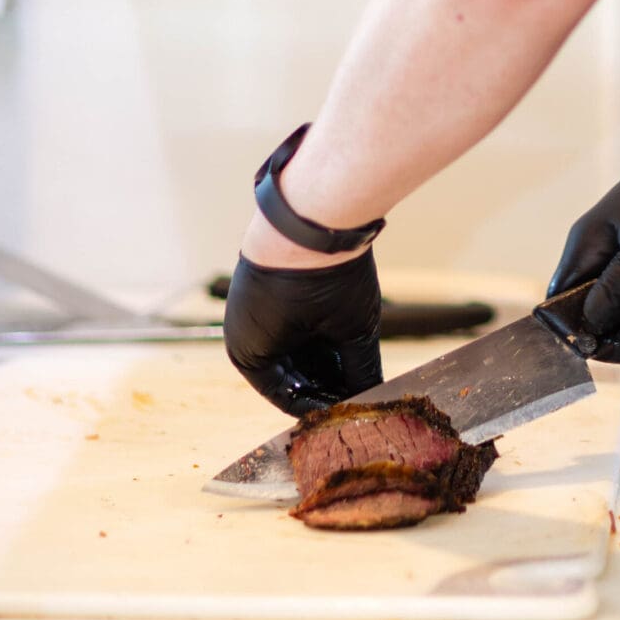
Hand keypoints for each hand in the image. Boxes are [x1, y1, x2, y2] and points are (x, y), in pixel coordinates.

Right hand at [223, 248, 383, 416]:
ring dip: (326, 355)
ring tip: (362, 364)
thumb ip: (361, 368)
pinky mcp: (270, 282)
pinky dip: (319, 330)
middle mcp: (245, 332)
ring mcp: (255, 305)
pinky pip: (293, 319)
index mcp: (250, 354)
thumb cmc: (325, 276)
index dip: (323, 407)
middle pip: (292, 372)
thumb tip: (375, 395)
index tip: (353, 412)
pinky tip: (350, 335)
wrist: (314, 208)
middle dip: (328, 381)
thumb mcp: (351, 328)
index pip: (287, 398)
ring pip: (295, 345)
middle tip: (364, 390)